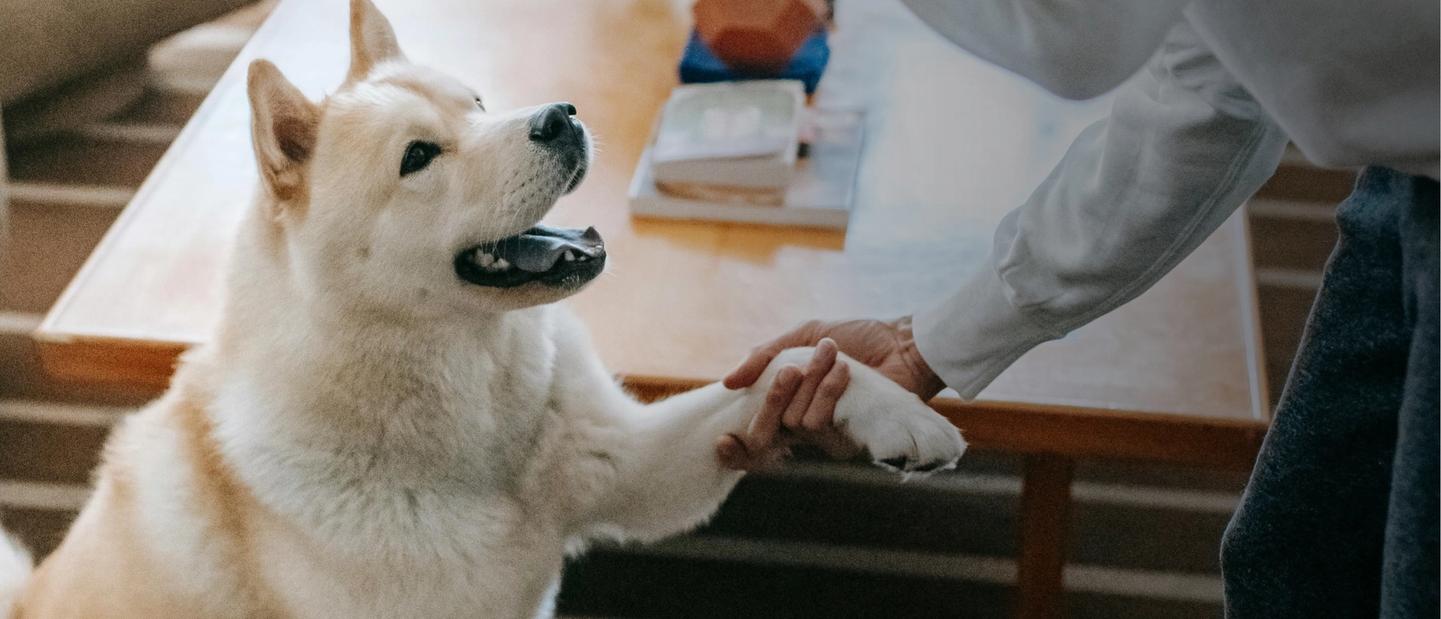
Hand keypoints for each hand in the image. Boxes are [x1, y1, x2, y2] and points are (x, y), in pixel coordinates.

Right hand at [715, 317, 945, 470]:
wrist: (901, 342)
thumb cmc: (856, 338)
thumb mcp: (801, 336)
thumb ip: (764, 356)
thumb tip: (728, 382)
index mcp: (787, 405)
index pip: (752, 441)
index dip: (735, 451)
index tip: (723, 441)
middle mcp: (802, 427)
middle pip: (764, 434)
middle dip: (772, 399)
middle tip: (790, 370)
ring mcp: (826, 437)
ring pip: (795, 422)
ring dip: (812, 383)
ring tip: (833, 355)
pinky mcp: (850, 440)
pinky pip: (820, 424)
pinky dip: (828, 391)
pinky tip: (845, 371)